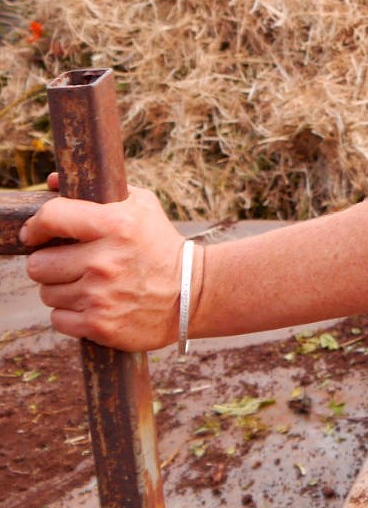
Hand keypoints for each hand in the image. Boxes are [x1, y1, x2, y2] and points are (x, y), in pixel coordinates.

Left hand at [22, 182, 185, 350]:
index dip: (36, 226)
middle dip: (50, 263)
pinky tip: (95, 304)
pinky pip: (58, 319)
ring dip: (63, 289)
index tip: (36, 233)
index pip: (51, 218)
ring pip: (47, 293)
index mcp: (116, 225)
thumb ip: (98, 192)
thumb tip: (50, 181)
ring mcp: (100, 296)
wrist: (192, 291)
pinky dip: (71, 314)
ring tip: (90, 284)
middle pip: (38, 264)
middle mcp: (105, 261)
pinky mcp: (99, 325)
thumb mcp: (141, 206)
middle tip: (71, 263)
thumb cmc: (160, 243)